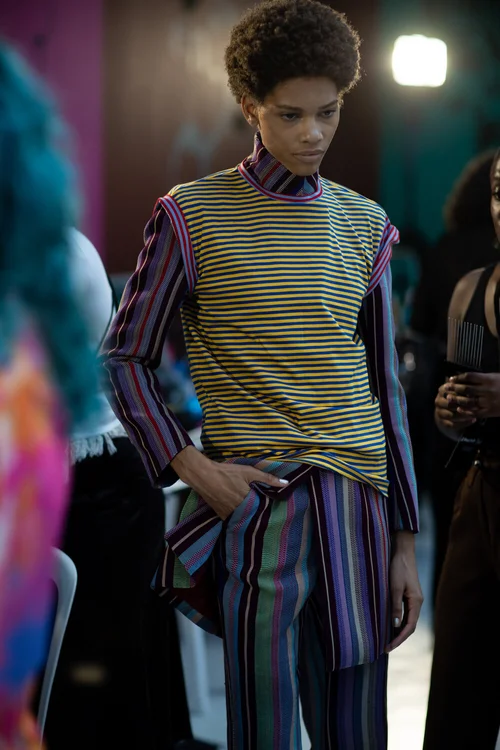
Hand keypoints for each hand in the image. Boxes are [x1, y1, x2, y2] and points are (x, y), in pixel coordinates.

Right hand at [171, 446, 287, 519]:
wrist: (203, 476)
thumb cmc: (227, 472)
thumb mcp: (249, 472)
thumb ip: (267, 478)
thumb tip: (286, 483)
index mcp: (248, 500)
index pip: (264, 509)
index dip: (269, 508)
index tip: (275, 508)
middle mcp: (239, 511)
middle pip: (254, 516)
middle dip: (260, 515)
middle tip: (267, 513)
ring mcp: (229, 514)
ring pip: (244, 519)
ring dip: (250, 517)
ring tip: (256, 514)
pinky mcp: (221, 516)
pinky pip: (234, 520)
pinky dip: (239, 518)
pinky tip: (243, 515)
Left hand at [386, 532, 422, 652]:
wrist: (402, 551)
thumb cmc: (398, 567)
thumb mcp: (394, 587)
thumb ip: (395, 606)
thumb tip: (396, 626)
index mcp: (416, 602)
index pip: (410, 627)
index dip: (399, 639)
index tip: (388, 647)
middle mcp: (417, 602)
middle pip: (409, 625)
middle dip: (399, 638)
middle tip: (385, 648)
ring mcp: (413, 598)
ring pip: (407, 619)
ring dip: (398, 630)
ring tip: (386, 639)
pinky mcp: (408, 594)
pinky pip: (404, 612)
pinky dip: (397, 620)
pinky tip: (389, 624)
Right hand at [435, 381, 476, 432]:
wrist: (449, 411)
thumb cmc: (459, 397)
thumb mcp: (461, 389)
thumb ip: (464, 386)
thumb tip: (473, 386)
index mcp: (442, 390)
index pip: (451, 391)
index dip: (462, 394)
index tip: (474, 395)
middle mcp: (438, 401)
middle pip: (450, 404)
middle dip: (463, 406)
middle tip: (476, 406)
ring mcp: (439, 412)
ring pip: (451, 415)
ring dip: (464, 415)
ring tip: (475, 414)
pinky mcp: (442, 422)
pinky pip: (453, 424)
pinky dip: (464, 423)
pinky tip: (473, 420)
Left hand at [446, 372, 499, 419]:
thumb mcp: (496, 377)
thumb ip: (483, 378)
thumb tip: (467, 378)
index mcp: (489, 379)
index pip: (469, 377)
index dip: (458, 378)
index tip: (451, 379)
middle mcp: (488, 390)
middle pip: (467, 389)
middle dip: (455, 389)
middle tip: (445, 388)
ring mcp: (489, 402)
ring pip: (469, 401)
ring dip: (457, 400)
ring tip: (449, 398)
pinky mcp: (490, 411)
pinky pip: (476, 412)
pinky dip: (466, 411)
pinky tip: (459, 409)